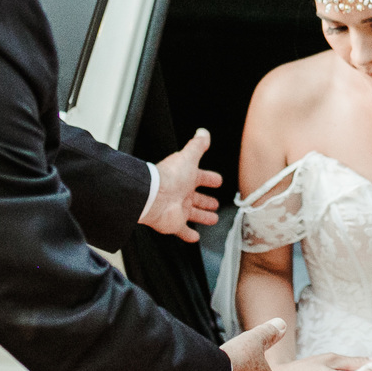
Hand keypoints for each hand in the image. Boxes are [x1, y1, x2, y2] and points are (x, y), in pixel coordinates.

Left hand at [140, 128, 222, 242]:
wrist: (154, 195)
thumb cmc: (170, 177)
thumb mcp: (188, 157)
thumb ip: (197, 145)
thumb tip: (203, 133)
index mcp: (185, 178)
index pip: (200, 177)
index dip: (209, 178)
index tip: (217, 181)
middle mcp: (181, 193)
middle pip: (197, 198)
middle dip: (206, 201)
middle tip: (215, 203)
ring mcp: (178, 209)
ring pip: (193, 214)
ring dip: (202, 216)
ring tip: (213, 219)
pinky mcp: (174, 223)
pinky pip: (182, 231)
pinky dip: (188, 234)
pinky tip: (195, 237)